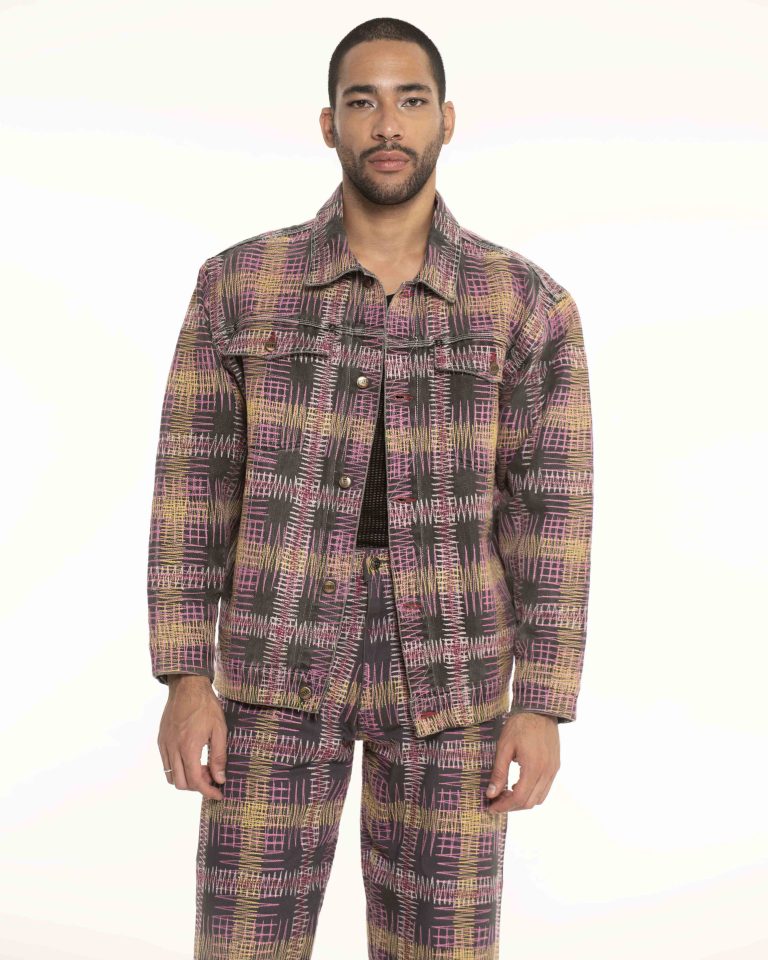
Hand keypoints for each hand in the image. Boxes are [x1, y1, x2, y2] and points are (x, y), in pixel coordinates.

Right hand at [157, 676, 227, 799]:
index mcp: (188, 747)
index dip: (208, 791)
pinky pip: (166, 764)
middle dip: (198, 786)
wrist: (187, 686)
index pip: (196, 781)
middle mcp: (173, 749)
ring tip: (202, 767)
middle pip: (181, 783)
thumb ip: (219, 756)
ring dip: (186, 778)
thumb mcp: (219, 730)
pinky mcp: (161, 740)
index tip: (219, 794)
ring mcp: (165, 745)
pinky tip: (191, 758)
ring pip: (171, 776)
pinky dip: (178, 768)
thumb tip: (219, 778)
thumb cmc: (206, 706)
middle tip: (212, 777)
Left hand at [485, 711, 559, 812]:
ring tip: (506, 793)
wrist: (540, 709)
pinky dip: (532, 792)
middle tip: (496, 801)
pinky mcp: (555, 766)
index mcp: (534, 768)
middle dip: (511, 806)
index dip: (504, 806)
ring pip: (539, 798)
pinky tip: (519, 784)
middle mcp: (547, 772)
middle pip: (530, 802)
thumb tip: (492, 794)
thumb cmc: (520, 725)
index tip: (491, 807)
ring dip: (522, 801)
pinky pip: (545, 788)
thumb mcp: (504, 746)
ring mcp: (553, 770)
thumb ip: (499, 772)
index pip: (519, 798)